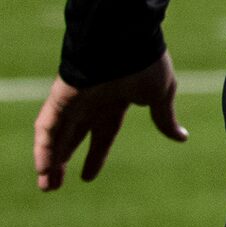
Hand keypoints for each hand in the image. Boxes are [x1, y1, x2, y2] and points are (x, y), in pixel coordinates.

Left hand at [32, 54, 186, 191]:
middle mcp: (90, 103)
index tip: (86, 177)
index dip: (95, 155)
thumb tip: (182, 137)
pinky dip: (44, 148)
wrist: (126, 39)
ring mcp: (72, 100)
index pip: (102, 134)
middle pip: (72, 138)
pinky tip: (43, 167)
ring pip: (56, 137)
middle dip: (63, 162)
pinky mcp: (59, 98)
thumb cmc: (146, 63)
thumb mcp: (161, 95)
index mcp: (115, 102)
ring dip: (49, 161)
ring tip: (46, 185)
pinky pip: (47, 127)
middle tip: (53, 187)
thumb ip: (164, 118)